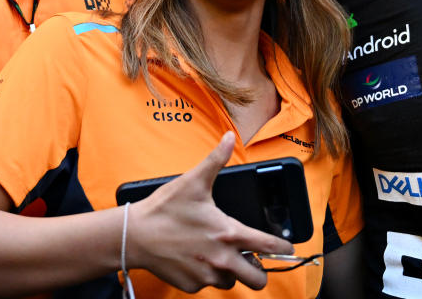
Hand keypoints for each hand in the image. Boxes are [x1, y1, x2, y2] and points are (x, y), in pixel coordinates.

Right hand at [127, 132, 292, 291]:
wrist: (134, 236)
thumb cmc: (164, 209)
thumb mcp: (194, 181)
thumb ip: (216, 159)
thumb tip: (229, 137)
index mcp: (229, 233)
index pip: (270, 247)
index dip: (283, 248)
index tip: (288, 248)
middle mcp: (222, 259)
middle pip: (258, 279)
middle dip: (260, 270)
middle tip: (253, 259)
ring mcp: (206, 276)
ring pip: (232, 282)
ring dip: (231, 272)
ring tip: (221, 255)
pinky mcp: (191, 285)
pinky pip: (208, 286)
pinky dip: (207, 276)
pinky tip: (198, 259)